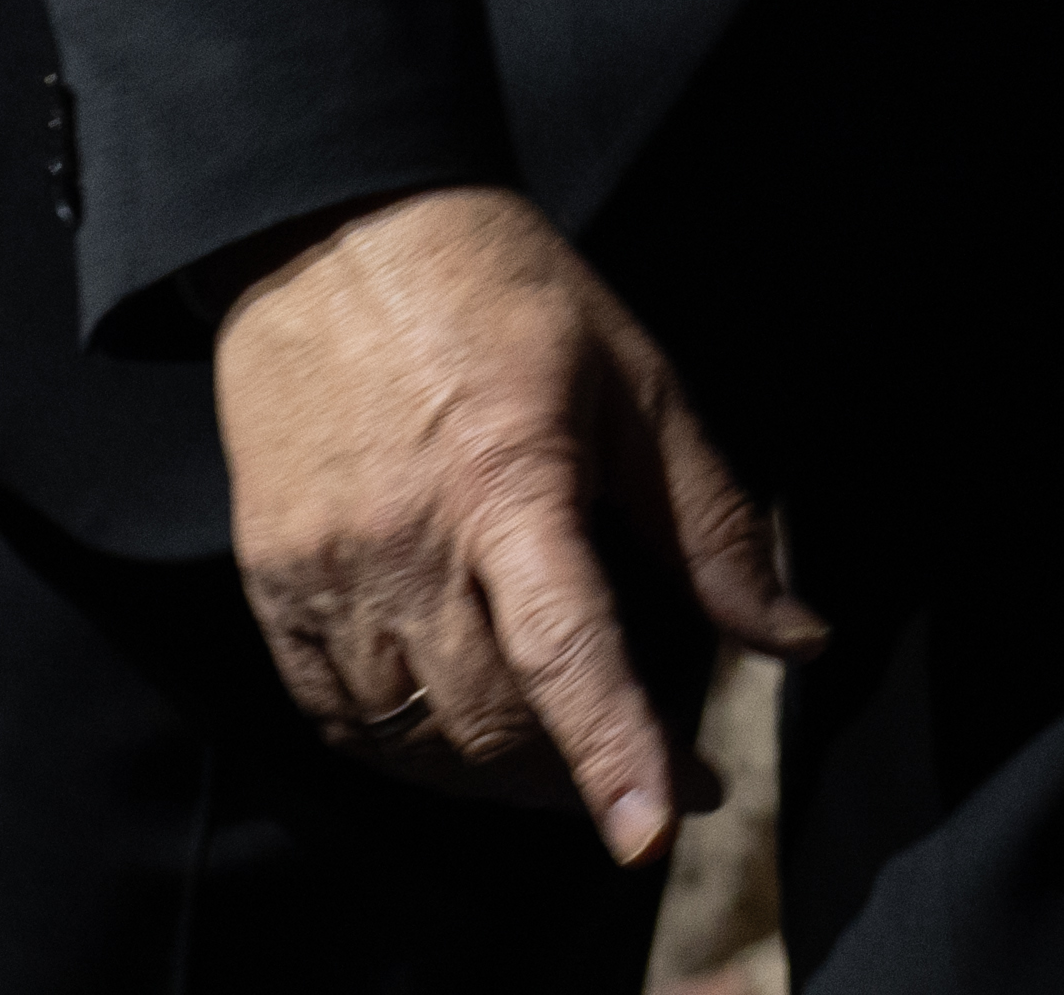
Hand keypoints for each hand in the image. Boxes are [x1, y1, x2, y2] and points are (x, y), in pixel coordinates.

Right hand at [208, 182, 810, 860]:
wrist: (337, 234)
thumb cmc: (508, 297)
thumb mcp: (642, 385)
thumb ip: (715, 526)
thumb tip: (794, 638)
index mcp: (507, 483)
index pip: (565, 650)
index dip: (611, 749)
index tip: (653, 829)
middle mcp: (402, 543)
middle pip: (488, 720)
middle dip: (577, 778)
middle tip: (663, 777)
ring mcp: (322, 571)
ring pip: (409, 737)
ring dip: (495, 775)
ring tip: (572, 763)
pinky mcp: (269, 582)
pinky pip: (333, 715)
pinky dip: (404, 748)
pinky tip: (463, 735)